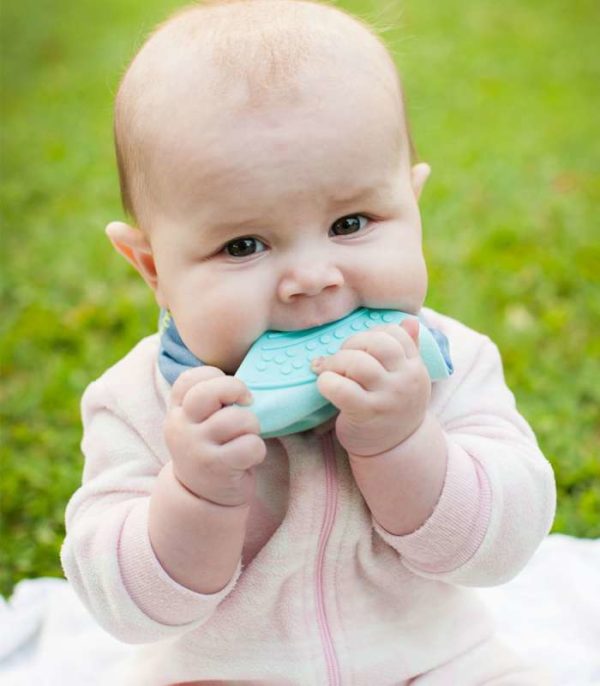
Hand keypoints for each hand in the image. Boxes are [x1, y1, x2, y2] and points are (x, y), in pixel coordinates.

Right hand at [164, 366, 266, 506]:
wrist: (199, 495)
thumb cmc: (209, 447)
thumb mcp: (198, 421)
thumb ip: (209, 399)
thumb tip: (243, 386)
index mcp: (177, 411)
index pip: (190, 379)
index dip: (215, 377)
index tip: (228, 393)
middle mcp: (181, 426)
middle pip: (210, 392)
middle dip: (237, 389)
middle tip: (246, 403)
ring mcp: (196, 448)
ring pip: (237, 419)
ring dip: (252, 426)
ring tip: (245, 438)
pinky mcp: (216, 467)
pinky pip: (250, 445)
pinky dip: (257, 450)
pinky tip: (248, 458)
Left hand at [311, 319, 430, 456]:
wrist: (395, 450)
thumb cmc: (392, 406)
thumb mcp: (405, 378)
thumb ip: (409, 349)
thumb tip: (410, 320)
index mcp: (415, 366)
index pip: (394, 333)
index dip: (370, 334)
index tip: (359, 348)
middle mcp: (405, 380)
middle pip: (375, 343)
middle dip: (350, 345)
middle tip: (338, 359)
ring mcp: (387, 398)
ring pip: (357, 363)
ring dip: (335, 363)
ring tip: (329, 373)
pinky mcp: (366, 414)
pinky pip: (340, 389)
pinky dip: (327, 382)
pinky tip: (325, 386)